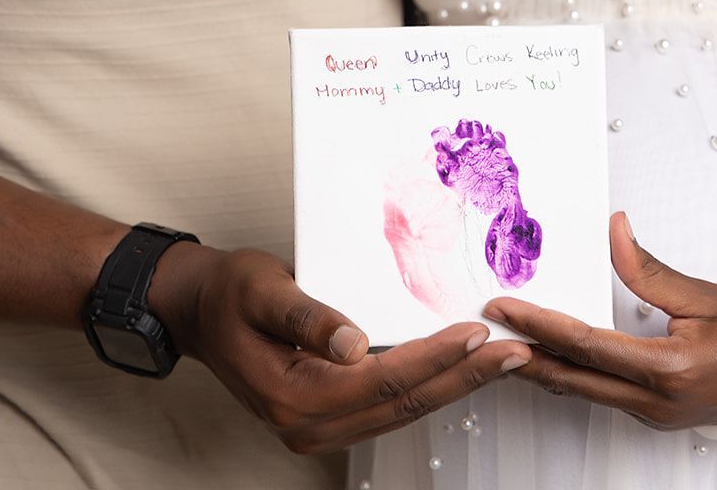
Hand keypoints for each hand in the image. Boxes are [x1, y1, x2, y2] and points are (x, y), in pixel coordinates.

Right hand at [150, 243, 530, 453]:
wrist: (202, 310)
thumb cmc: (229, 293)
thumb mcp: (261, 289)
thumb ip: (307, 315)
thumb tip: (352, 344)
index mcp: (294, 396)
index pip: (383, 380)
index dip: (434, 356)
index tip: (477, 333)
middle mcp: (310, 424)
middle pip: (403, 403)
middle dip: (464, 378)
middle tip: (514, 354)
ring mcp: (319, 427)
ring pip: (402, 410)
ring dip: (454, 384)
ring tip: (501, 361)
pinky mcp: (329, 415)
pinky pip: (389, 406)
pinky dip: (428, 385)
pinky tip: (458, 368)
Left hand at [484, 212, 716, 430]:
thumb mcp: (702, 294)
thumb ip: (648, 269)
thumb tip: (613, 230)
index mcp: (667, 370)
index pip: (587, 345)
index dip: (541, 325)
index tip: (505, 306)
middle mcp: (654, 401)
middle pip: (573, 377)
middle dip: (523, 352)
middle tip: (484, 326)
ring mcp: (651, 414)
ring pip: (582, 391)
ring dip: (541, 365)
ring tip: (502, 339)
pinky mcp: (650, 415)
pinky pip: (598, 393)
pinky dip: (568, 373)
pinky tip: (546, 356)